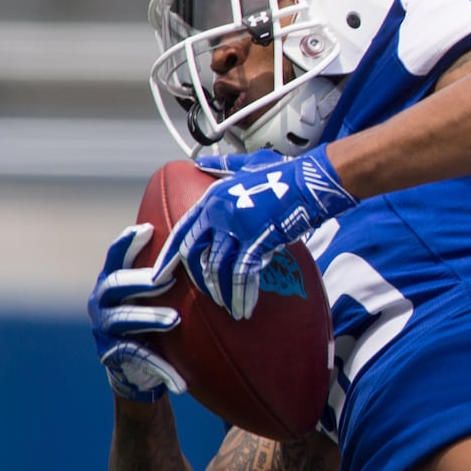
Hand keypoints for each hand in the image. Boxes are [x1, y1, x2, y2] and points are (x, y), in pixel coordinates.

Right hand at [88, 224, 185, 401]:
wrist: (140, 369)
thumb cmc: (153, 321)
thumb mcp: (157, 297)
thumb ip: (166, 275)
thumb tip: (199, 242)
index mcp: (112, 282)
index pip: (115, 257)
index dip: (127, 243)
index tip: (147, 230)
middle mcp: (101, 302)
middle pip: (116, 284)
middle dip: (142, 281)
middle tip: (168, 279)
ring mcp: (103, 329)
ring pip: (123, 319)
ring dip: (149, 318)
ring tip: (175, 319)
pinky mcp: (112, 354)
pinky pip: (136, 356)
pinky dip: (160, 365)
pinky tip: (179, 378)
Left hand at [153, 146, 356, 318]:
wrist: (310, 183)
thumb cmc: (284, 174)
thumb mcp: (248, 165)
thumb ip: (223, 166)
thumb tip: (201, 162)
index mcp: (213, 197)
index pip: (183, 231)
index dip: (170, 256)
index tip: (160, 274)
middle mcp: (219, 213)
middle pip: (195, 253)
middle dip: (198, 279)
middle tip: (204, 296)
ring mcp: (237, 227)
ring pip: (217, 268)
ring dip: (222, 292)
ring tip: (229, 307)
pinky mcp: (256, 241)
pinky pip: (242, 275)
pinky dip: (242, 294)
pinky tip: (245, 308)